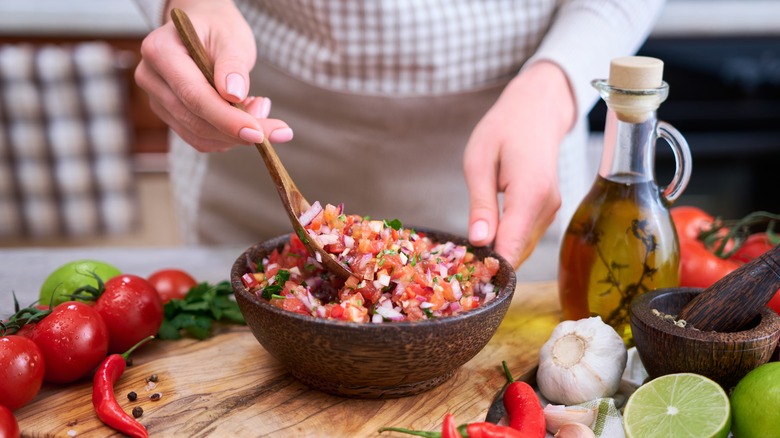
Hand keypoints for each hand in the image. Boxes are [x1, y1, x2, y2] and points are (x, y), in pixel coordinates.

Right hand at [134, 0, 292, 151]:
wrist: (204, 28)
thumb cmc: (217, 28)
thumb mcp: (231, 38)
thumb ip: (232, 65)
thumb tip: (234, 95)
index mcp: (160, 51)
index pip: (194, 95)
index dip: (227, 119)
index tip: (259, 133)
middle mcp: (151, 78)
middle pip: (195, 120)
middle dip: (238, 131)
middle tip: (277, 128)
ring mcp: (158, 100)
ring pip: (198, 135)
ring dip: (235, 134)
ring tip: (260, 108)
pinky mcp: (170, 115)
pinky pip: (200, 138)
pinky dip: (228, 135)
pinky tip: (246, 115)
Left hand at [464, 61, 575, 268]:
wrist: (536, 111)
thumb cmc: (503, 130)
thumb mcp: (479, 161)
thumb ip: (481, 204)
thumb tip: (479, 242)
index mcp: (530, 193)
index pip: (512, 246)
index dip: (491, 269)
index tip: (467, 283)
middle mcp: (547, 207)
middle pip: (518, 253)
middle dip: (491, 266)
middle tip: (458, 273)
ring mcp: (551, 211)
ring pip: (522, 248)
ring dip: (498, 256)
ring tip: (467, 259)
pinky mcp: (547, 212)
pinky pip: (525, 237)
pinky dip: (506, 244)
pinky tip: (484, 241)